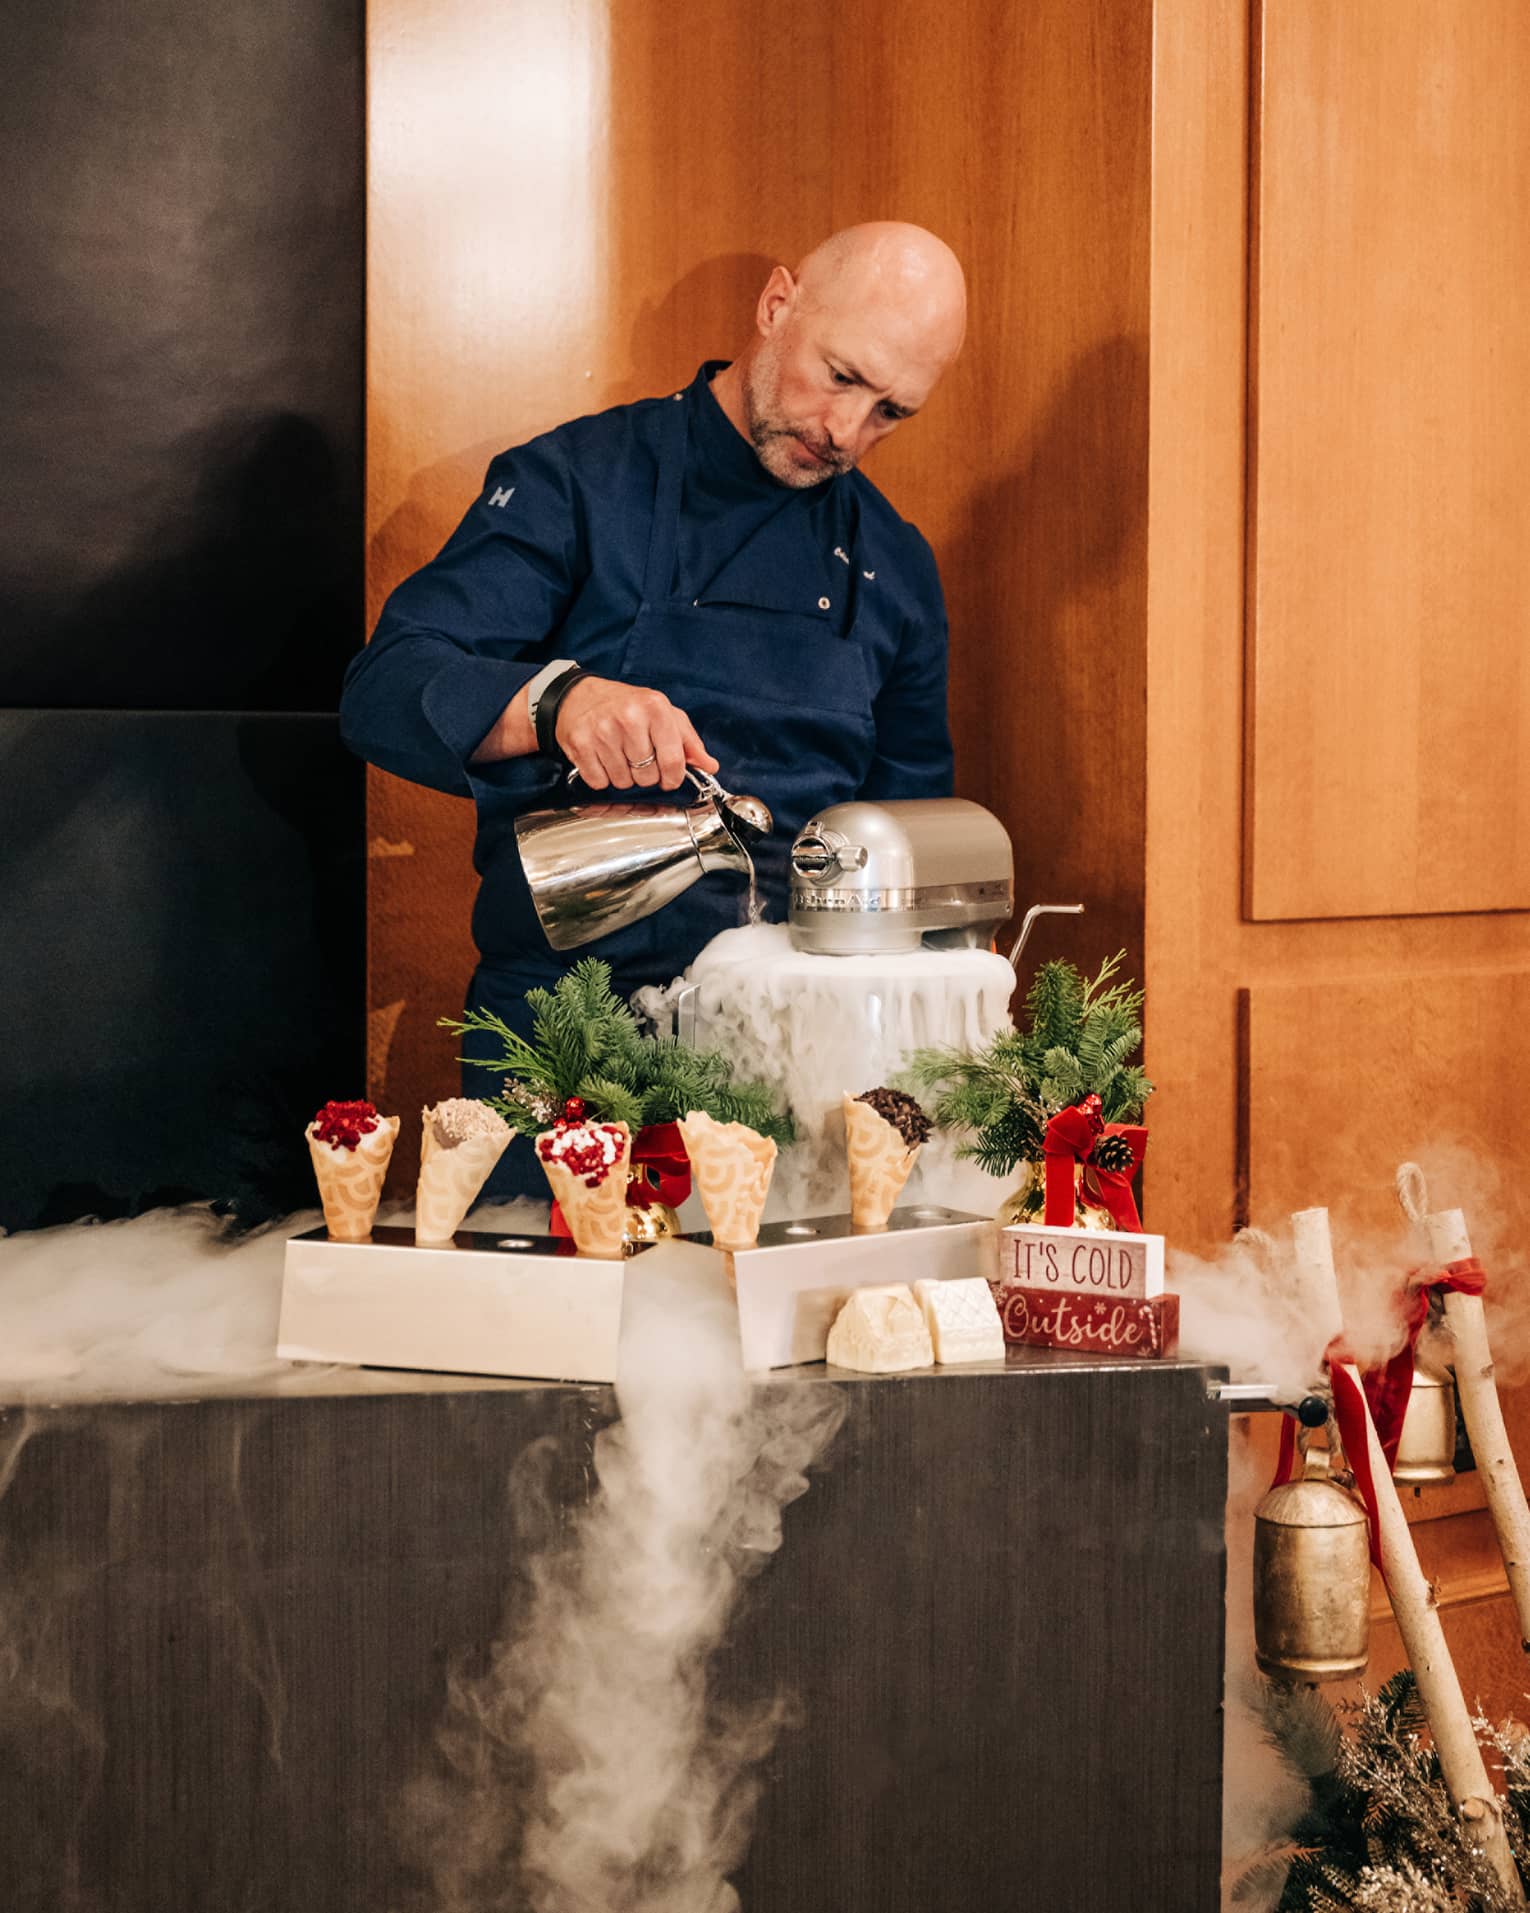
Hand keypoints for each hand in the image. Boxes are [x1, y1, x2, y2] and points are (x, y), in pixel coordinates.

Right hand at [555, 677, 717, 790]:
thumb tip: (709, 766)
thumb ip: (689, 742)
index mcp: (655, 708)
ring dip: (623, 777)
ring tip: (619, 756)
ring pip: (623, 782)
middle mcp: (629, 717)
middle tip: (638, 759)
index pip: (673, 760)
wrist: (580, 695)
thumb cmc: (626, 705)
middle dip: (646, 775)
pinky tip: (602, 759)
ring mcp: (602, 731)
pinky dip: (602, 778)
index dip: (673, 778)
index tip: (670, 779)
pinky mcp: (581, 744)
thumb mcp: (664, 714)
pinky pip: (599, 782)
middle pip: (648, 776)